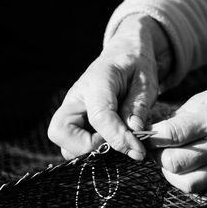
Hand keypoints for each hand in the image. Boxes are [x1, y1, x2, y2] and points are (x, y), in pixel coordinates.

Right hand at [48, 14, 171, 160]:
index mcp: (96, 81)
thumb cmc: (136, 66)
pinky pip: (73, 144)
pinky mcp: (74, 121)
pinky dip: (91, 150)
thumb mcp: (146, 82)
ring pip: (64, 143)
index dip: (118, 138)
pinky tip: (113, 141)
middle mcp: (76, 97)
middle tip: (119, 143)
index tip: (138, 152)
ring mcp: (71, 110)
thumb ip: (139, 106)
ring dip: (89, 151)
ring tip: (117, 141)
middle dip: (89, 147)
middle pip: (60, 132)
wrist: (124, 55)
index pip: (99, 116)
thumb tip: (134, 131)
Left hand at [148, 71, 206, 192]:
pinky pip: (202, 185)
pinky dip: (186, 178)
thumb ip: (180, 117)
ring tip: (170, 157)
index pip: (172, 134)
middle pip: (175, 163)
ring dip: (171, 172)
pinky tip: (185, 165)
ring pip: (188, 182)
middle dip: (157, 155)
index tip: (145, 134)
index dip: (152, 137)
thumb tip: (156, 133)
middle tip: (157, 146)